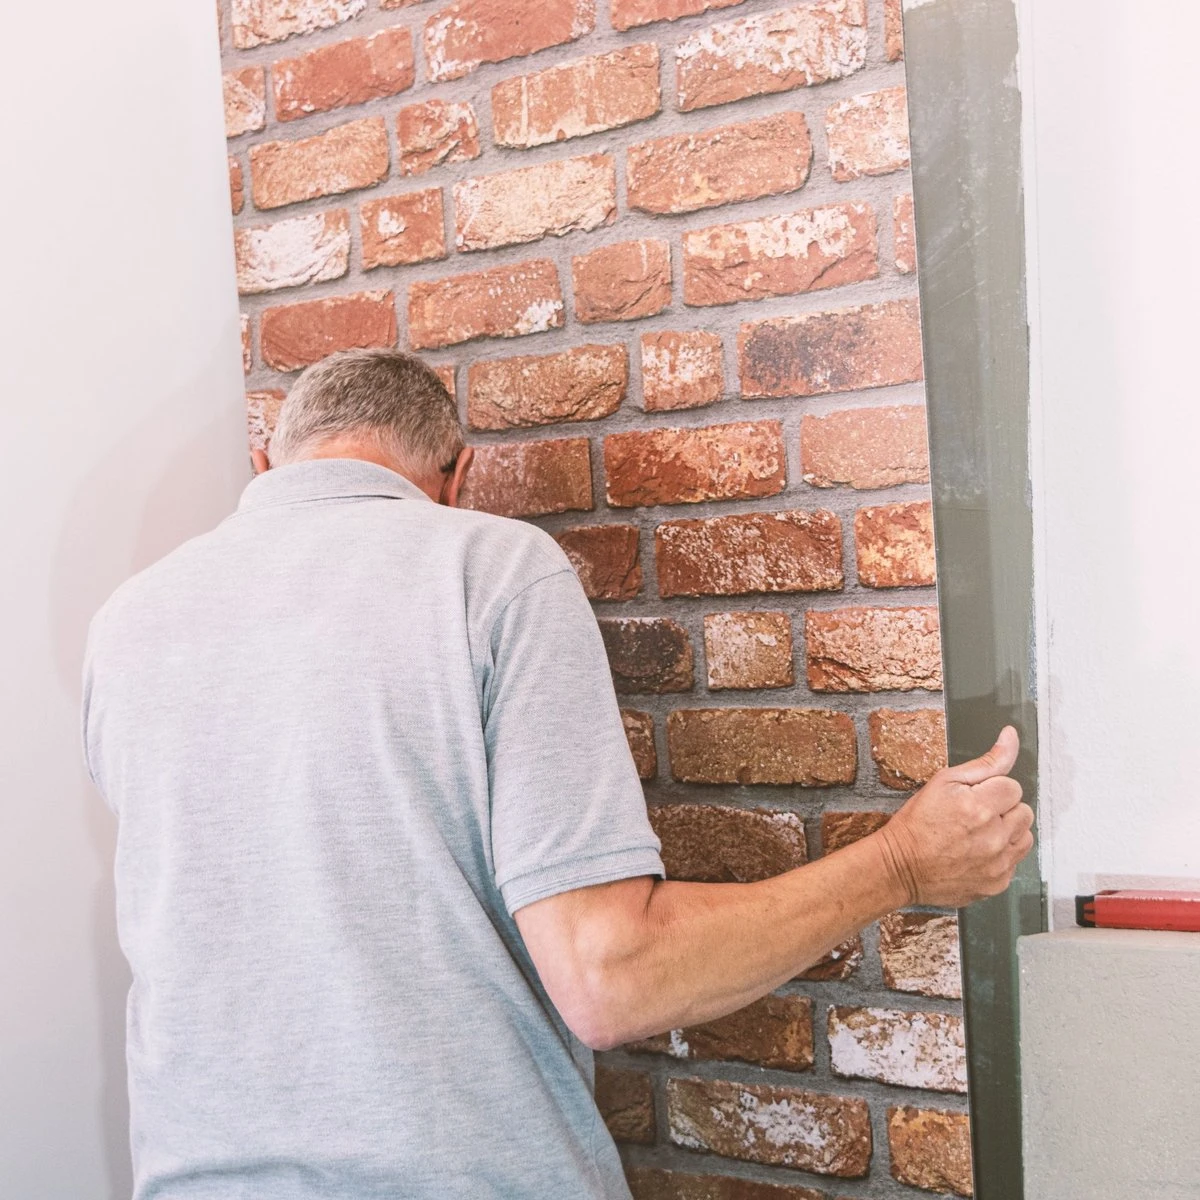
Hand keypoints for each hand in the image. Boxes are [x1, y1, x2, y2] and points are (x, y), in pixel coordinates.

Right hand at [875, 726, 1034, 907]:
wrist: (900, 866)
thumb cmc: (917, 822)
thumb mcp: (944, 781)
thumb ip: (986, 762)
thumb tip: (1010, 736)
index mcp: (980, 806)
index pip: (1013, 787)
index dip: (992, 789)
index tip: (974, 797)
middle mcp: (994, 836)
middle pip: (1024, 811)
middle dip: (1003, 809)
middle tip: (975, 815)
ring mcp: (998, 863)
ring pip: (1025, 836)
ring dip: (1007, 832)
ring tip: (979, 833)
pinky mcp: (998, 882)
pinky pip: (1015, 862)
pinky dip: (1001, 855)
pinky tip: (977, 852)